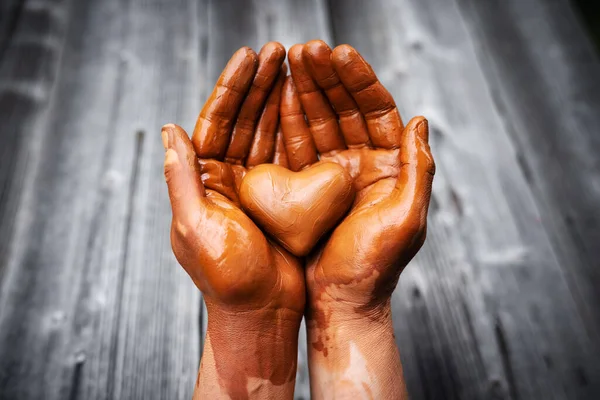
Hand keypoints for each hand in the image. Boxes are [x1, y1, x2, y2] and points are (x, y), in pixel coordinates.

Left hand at [163, 43, 303, 398]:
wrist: (261, 314)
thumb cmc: (228, 279)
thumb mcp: (195, 228)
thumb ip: (182, 179)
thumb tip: (169, 130)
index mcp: (201, 181)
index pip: (214, 123)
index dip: (231, 88)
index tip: (250, 56)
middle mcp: (224, 179)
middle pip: (242, 120)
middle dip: (258, 84)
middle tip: (279, 50)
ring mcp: (253, 187)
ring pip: (266, 133)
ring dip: (279, 99)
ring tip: (295, 66)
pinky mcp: (280, 198)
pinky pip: (288, 156)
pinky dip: (296, 129)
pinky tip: (307, 105)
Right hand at [281, 41, 434, 397]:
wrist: (340, 302)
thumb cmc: (374, 265)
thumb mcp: (407, 217)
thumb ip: (418, 168)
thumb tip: (419, 119)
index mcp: (390, 167)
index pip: (376, 111)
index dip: (359, 81)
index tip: (340, 54)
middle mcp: (362, 164)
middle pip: (344, 109)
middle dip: (326, 77)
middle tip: (306, 49)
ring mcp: (332, 174)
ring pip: (318, 121)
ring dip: (304, 90)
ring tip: (288, 59)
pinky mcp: (305, 187)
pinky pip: (296, 145)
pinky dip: (287, 119)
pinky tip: (277, 94)